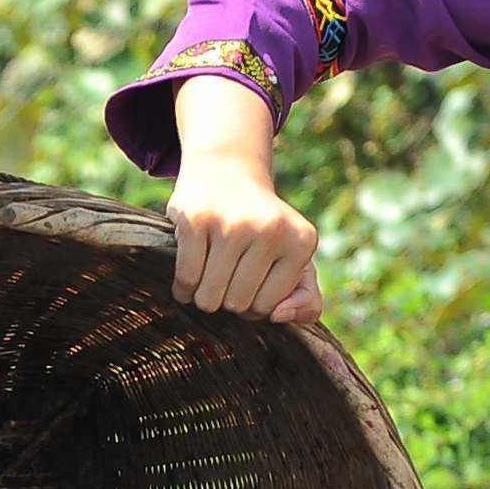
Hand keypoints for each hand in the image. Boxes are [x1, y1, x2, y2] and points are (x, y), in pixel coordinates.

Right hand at [168, 75, 321, 322]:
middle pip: (238, 304)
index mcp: (301, 241)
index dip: (255, 303)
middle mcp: (270, 229)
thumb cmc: (263, 228)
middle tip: (228, 276)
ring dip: (203, 297)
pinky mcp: (196, 219)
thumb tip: (280, 317)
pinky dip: (182, 288)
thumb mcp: (295, 258)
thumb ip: (307, 300)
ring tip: (209, 277)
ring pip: (210, 297)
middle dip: (228, 300)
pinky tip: (188, 279)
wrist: (228, 171)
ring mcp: (232, 223)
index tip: (252, 281)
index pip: (270, 307)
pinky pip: (186, 279)